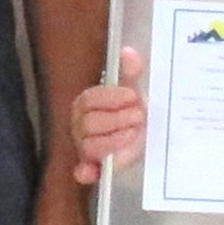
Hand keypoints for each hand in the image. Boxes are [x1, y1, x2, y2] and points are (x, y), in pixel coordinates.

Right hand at [69, 48, 145, 182]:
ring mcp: (84, 147)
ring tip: (134, 134)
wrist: (143, 133)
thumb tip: (128, 52)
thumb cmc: (133, 109)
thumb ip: (130, 72)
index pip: (90, 99)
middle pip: (90, 123)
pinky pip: (83, 171)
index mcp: (86, 103)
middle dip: (117, 120)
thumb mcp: (134, 90)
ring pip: (91, 146)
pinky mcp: (92, 167)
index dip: (112, 98)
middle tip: (140, 117)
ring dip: (113, 141)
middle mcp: (80, 125)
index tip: (133, 97)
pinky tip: (91, 172)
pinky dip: (86, 172)